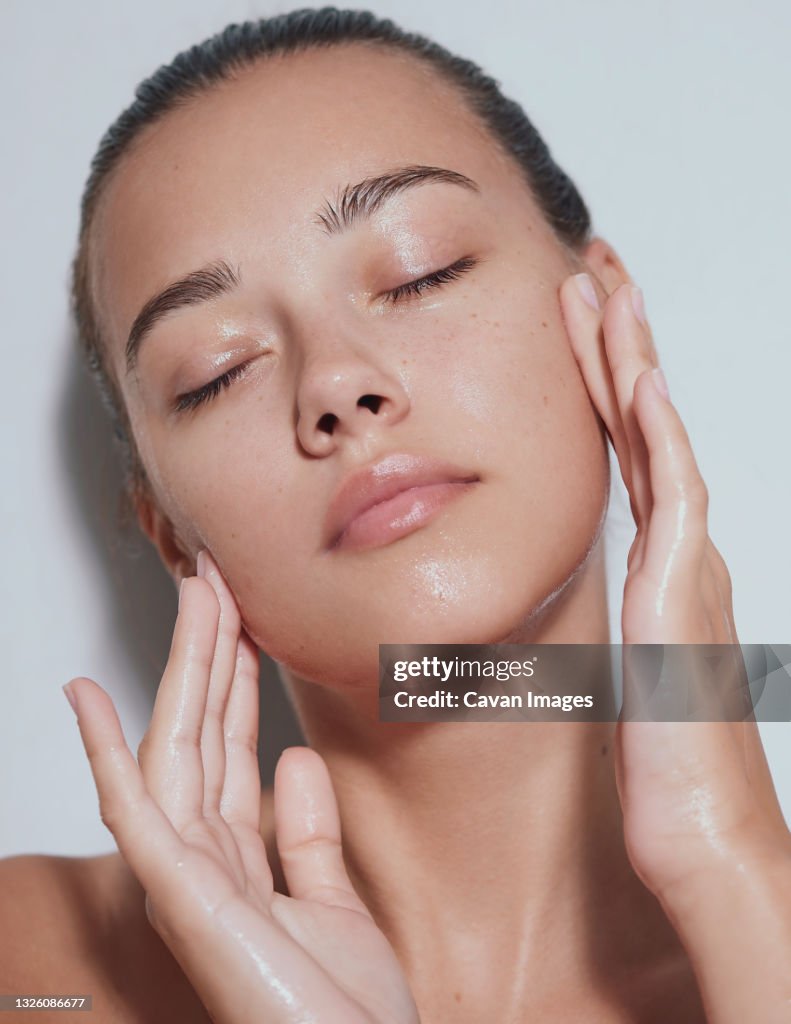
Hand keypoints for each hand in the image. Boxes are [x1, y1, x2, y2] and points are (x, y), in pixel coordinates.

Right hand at [63, 551, 418, 1023]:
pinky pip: (134, 807)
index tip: (244, 617)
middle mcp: (205, 859)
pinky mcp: (178, 893)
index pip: (231, 745)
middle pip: (202, 729)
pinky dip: (105, 748)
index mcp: (238, 859)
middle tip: (218, 577)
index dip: (234, 678)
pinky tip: (87, 695)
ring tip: (190, 594)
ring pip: (176, 743)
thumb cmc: (341, 1014)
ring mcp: (186, 873)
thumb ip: (308, 834)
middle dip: (211, 650)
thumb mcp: (333, 904)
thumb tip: (296, 759)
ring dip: (181, 665)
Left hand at [560, 272, 790, 1020]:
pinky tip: (639, 377)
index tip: (581, 328)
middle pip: (642, 425)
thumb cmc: (667, 773)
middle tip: (593, 275)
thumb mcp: (621, 681)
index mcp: (659, 568)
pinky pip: (668, 488)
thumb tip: (577, 616)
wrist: (709, 839)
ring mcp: (686, 562)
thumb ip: (608, 632)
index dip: (604, 386)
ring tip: (604, 289)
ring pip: (653, 437)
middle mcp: (679, 552)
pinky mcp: (682, 588)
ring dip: (628, 360)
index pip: (626, 454)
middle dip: (616, 344)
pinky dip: (655, 428)